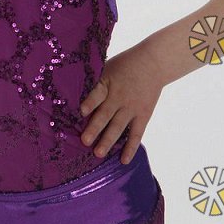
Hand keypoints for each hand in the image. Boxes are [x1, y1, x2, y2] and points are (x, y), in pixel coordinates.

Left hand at [79, 44, 163, 164]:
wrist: (153, 63)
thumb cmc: (124, 65)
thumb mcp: (107, 68)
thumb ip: (94, 82)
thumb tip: (70, 94)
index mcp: (107, 83)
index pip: (98, 93)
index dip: (90, 102)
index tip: (81, 111)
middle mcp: (119, 97)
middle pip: (106, 114)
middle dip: (95, 128)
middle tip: (84, 141)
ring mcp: (132, 107)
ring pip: (119, 127)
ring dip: (108, 140)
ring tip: (98, 153)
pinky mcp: (143, 115)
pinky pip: (136, 134)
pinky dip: (130, 148)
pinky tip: (123, 160)